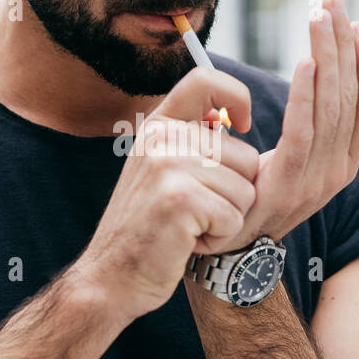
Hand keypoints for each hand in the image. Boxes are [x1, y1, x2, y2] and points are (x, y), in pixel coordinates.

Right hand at [75, 66, 261, 321]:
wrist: (111, 277)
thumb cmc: (149, 228)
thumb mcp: (162, 171)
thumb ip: (192, 142)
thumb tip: (233, 120)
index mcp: (157, 125)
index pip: (206, 80)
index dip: (237, 97)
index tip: (243, 126)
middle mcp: (160, 138)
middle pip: (247, 156)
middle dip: (234, 194)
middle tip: (193, 212)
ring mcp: (167, 166)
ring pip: (246, 190)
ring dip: (226, 220)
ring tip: (188, 227)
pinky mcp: (179, 199)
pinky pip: (234, 218)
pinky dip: (219, 239)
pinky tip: (186, 242)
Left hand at [229, 0, 358, 248]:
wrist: (235, 248)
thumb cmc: (265, 196)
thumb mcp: (307, 165)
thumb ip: (344, 137)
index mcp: (347, 161)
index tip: (355, 24)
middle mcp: (339, 169)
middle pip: (349, 95)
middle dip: (342, 44)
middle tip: (332, 2)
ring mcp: (317, 178)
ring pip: (330, 107)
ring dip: (325, 56)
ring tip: (318, 18)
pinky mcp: (289, 181)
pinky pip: (303, 131)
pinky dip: (305, 94)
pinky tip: (303, 63)